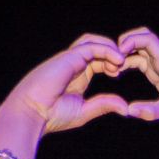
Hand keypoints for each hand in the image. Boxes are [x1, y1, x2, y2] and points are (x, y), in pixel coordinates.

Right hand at [4, 34, 129, 135]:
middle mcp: (73, 65)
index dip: (112, 64)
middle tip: (126, 63)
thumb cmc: (51, 116)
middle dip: (113, 53)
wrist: (31, 114)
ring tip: (122, 60)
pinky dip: (106, 50)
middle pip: (97, 48)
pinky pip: (90, 46)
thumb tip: (126, 108)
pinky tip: (117, 60)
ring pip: (93, 42)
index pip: (98, 61)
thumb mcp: (84, 111)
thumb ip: (103, 105)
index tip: (121, 74)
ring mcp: (69, 59)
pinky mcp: (68, 57)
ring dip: (110, 48)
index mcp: (77, 76)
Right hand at [115, 27, 158, 130]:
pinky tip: (118, 73)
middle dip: (126, 43)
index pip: (148, 39)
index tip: (118, 54)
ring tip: (111, 68)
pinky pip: (141, 63)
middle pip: (143, 38)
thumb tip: (130, 110)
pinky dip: (128, 64)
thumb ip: (152, 110)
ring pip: (140, 51)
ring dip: (125, 55)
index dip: (131, 41)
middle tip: (110, 57)